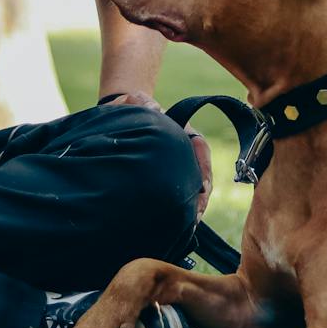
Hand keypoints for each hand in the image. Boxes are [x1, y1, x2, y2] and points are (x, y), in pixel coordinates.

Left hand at [103, 91, 212, 216]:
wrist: (122, 115)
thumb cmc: (133, 108)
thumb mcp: (136, 102)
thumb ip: (142, 102)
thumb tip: (154, 109)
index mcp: (184, 133)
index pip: (201, 150)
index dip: (204, 168)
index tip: (202, 187)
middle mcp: (185, 152)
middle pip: (201, 175)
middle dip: (200, 197)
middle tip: (195, 215)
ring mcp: (178, 166)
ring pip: (192, 189)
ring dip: (192, 207)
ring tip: (189, 225)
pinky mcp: (166, 179)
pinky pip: (178, 195)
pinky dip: (179, 210)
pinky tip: (175, 225)